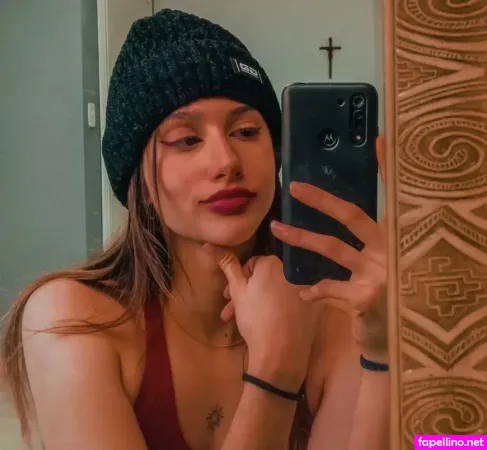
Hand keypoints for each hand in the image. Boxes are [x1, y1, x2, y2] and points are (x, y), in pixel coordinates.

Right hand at [202, 245, 321, 389]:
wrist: (280, 354)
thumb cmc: (256, 319)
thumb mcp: (237, 290)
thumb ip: (226, 264)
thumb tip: (209, 244)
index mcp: (275, 262)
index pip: (252, 263)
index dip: (239, 280)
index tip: (229, 296)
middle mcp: (294, 270)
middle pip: (265, 277)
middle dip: (248, 292)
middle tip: (232, 309)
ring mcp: (308, 288)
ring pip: (277, 289)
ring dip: (260, 301)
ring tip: (245, 320)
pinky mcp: (316, 304)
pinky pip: (293, 299)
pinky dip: (281, 306)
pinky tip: (269, 321)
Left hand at [270, 136, 387, 356]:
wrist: (398, 338)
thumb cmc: (385, 298)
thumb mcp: (376, 270)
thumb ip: (358, 251)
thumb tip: (325, 231)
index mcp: (392, 238)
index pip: (386, 199)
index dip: (385, 171)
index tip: (378, 143)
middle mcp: (389, 250)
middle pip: (353, 217)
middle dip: (323, 201)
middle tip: (294, 186)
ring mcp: (380, 273)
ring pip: (334, 249)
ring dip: (302, 238)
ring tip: (277, 228)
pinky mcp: (367, 299)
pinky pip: (331, 288)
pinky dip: (316, 289)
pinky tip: (304, 291)